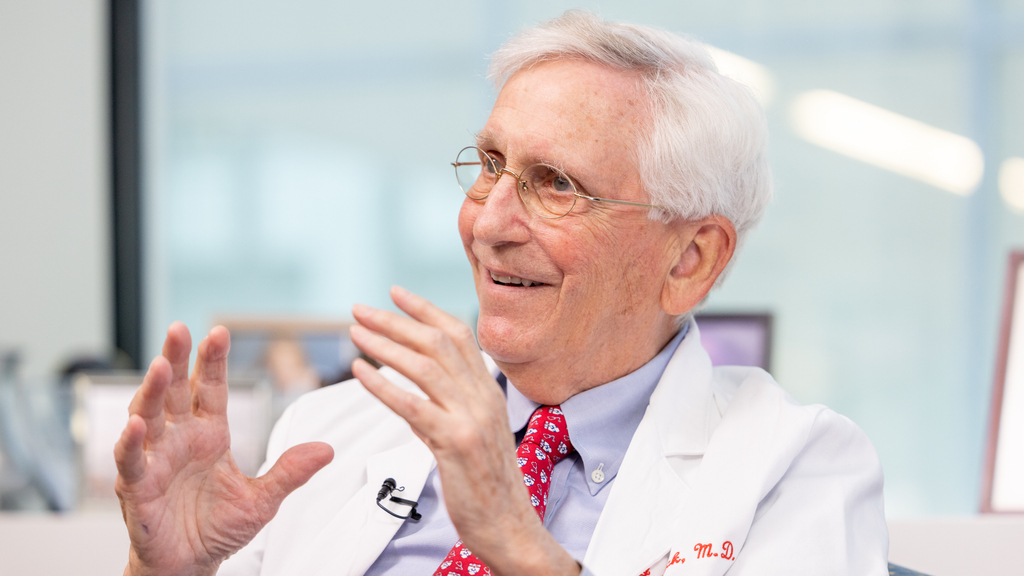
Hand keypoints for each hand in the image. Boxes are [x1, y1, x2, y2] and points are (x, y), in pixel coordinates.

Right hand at [114, 323, 333, 575]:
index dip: (213, 361)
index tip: (219, 332)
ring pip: (148, 417)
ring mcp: (155, 460)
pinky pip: (131, 461)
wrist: (190, 563)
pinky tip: (136, 425)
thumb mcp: (263, 500)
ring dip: (152, 391)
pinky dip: (131, 443)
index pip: (211, 389)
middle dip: (176, 359)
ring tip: (160, 366)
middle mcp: (180, 439)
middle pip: (176, 391)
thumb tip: (326, 450)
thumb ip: (290, 472)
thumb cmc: (218, 527)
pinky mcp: (136, 487)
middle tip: (180, 329)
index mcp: (209, 434)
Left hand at [349, 286, 578, 575]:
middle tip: (361, 310)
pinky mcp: (455, 443)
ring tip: (355, 334)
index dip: (425, 310)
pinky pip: (412, 406)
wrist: (508, 524)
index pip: (458, 334)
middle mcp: (482, 397)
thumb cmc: (485, 482)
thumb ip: (445, 403)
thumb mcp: (471, 431)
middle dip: (395, 321)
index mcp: (488, 390)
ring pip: (424, 367)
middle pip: (437, 343)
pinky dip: (382, 385)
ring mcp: (471, 418)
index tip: (395, 293)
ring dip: (385, 346)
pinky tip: (360, 373)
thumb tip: (411, 383)